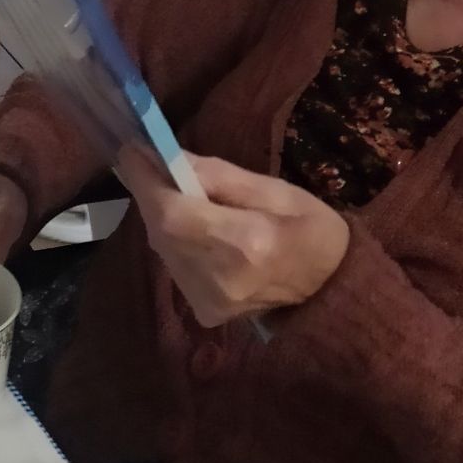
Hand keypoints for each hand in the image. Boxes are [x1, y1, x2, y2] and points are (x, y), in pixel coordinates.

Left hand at [118, 150, 349, 327]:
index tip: (131, 148)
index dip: (146, 181)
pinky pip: (175, 265)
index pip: (173, 214)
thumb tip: (169, 157)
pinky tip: (190, 225)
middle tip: (146, 160)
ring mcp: (208, 303)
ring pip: (163, 248)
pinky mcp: (204, 313)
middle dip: (150, 193)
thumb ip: (220, 177)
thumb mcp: (277, 190)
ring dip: (161, 215)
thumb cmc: (312, 231)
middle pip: (162, 231)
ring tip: (170, 188)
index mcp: (245, 244)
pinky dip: (175, 239)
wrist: (331, 295)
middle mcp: (218, 280)